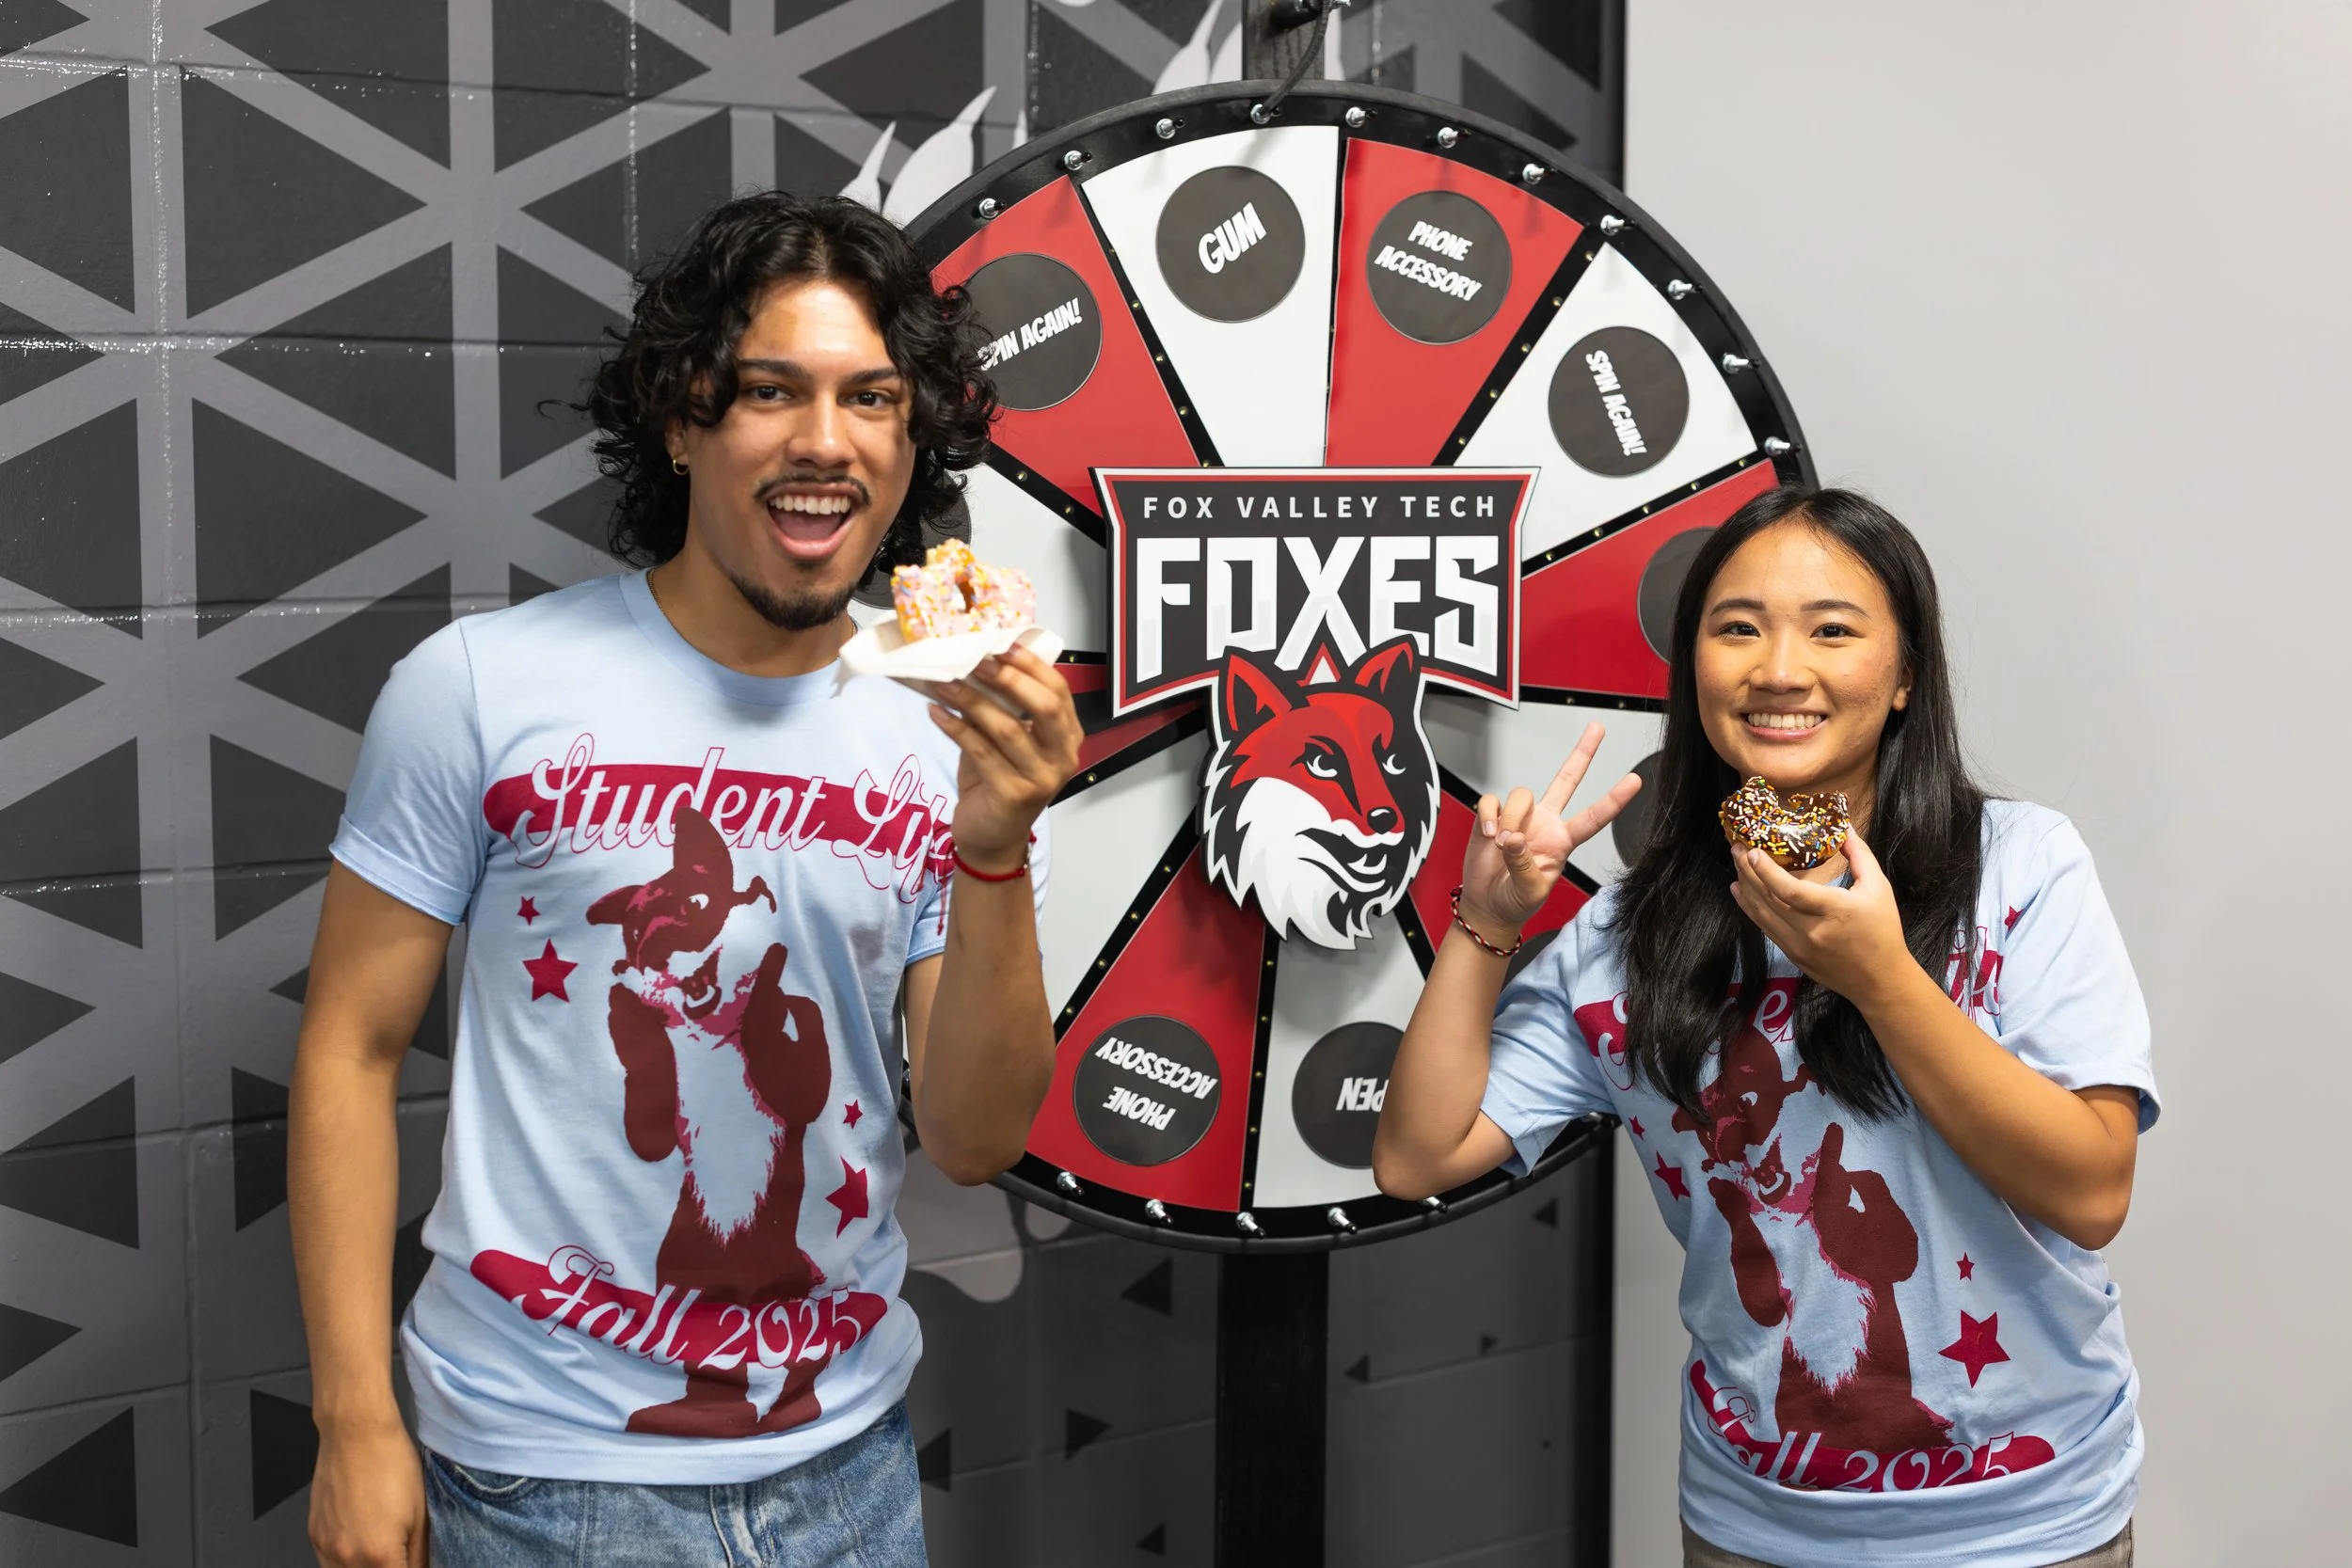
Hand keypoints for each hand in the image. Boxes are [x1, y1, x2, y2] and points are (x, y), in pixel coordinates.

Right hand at [308, 1418, 426, 1566]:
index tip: (414, 1565)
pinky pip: (327, 1565)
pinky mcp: (313, 1535)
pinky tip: (361, 1551)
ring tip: (380, 1557)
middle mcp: (346, 1557)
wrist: (356, 1433)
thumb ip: (419, 1554)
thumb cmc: (392, 1465)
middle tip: (399, 1558)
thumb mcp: (420, 1513)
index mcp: (379, 1554)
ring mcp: (325, 1548)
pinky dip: (344, 1566)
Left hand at [928, 646, 1082, 870]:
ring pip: (1007, 728)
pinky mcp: (1014, 795)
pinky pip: (981, 751)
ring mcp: (1042, 779)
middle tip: (975, 662)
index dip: (1030, 665)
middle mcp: (1063, 757)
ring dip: (971, 701)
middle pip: (1044, 707)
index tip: (1000, 644)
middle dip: (1009, 679)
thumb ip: (1001, 708)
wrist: (991, 839)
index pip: (1059, 691)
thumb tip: (971, 662)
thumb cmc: (997, 782)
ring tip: (943, 683)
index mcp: (1067, 737)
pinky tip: (935, 713)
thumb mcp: (1005, 741)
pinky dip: (955, 728)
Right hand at [1458, 722, 1641, 943]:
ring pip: (1522, 795)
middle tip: (1598, 727)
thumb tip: (1512, 837)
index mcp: (1562, 841)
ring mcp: (1520, 818)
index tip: (1635, 780)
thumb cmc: (1515, 900)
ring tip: (1500, 843)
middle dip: (1583, 752)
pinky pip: (1491, 801)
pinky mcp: (1493, 816)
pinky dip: (1487, 815)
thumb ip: (1523, 863)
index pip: (1593, 817)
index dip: (1614, 799)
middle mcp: (1545, 823)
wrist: (1487, 905)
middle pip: (1567, 779)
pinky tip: (1487, 834)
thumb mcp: (1529, 890)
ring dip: (1510, 818)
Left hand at [1728, 826, 1914, 1006]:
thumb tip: (1842, 827)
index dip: (1767, 872)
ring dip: (1745, 888)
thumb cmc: (1882, 930)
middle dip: (1748, 872)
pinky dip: (1750, 908)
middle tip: (1737, 848)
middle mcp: (1811, 931)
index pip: (1791, 891)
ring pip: (1761, 914)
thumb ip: (1859, 855)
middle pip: (1769, 900)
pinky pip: (1765, 928)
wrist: (1880, 980)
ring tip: (1736, 865)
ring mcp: (1798, 946)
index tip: (1753, 851)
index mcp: (1834, 911)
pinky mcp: (1792, 956)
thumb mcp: (1878, 888)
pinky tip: (1741, 892)